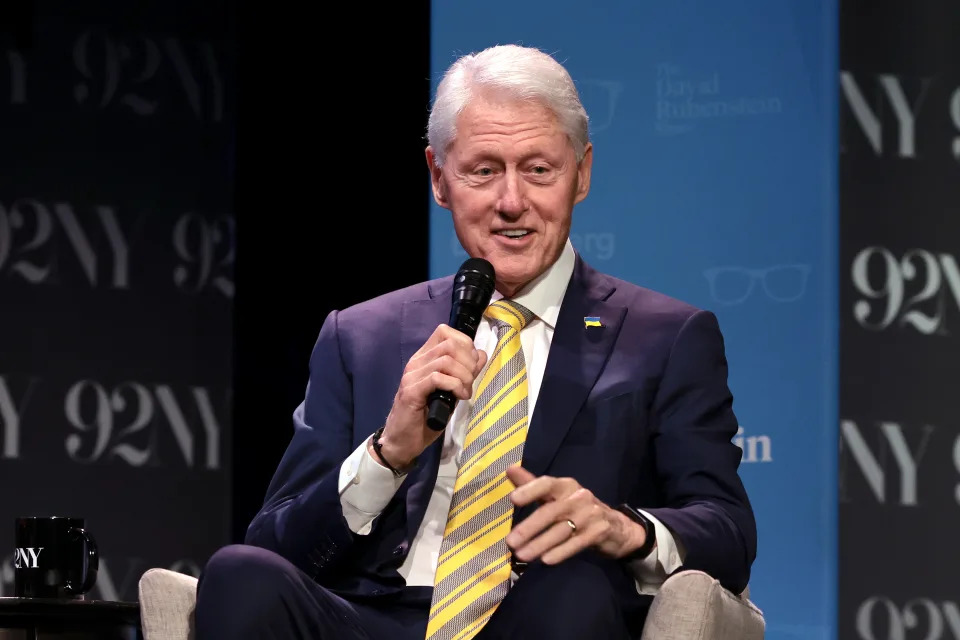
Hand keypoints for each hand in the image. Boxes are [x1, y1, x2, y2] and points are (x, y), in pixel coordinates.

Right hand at [375, 324, 487, 467]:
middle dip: (468, 362)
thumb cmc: (425, 418)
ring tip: (465, 392)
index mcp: (424, 358)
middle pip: (449, 344)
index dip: (465, 344)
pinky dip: (455, 385)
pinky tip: (459, 396)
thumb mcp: (450, 392)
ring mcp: (411, 376)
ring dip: (463, 376)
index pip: (445, 332)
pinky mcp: (411, 391)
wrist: (402, 442)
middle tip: (470, 382)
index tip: (472, 365)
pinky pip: (437, 378)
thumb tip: (480, 355)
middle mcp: (416, 362)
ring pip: (446, 360)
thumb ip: (464, 372)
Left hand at [505, 465, 648, 564]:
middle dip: (529, 528)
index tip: (513, 499)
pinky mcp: (599, 532)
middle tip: (510, 542)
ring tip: (522, 555)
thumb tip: (509, 469)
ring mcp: (590, 514)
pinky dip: (561, 552)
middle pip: (551, 512)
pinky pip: (577, 543)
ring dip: (540, 544)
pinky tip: (546, 560)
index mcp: (565, 485)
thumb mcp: (557, 495)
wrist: (615, 526)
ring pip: (561, 530)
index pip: (546, 484)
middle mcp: (579, 496)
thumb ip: (532, 484)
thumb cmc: (577, 509)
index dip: (530, 489)